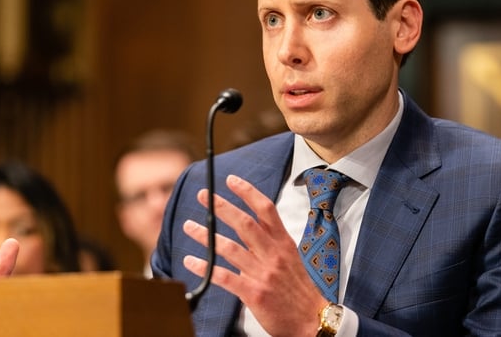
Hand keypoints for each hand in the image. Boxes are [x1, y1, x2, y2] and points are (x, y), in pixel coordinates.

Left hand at [183, 175, 326, 336]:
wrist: (311, 320)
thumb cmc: (299, 290)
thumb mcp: (291, 259)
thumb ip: (270, 243)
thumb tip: (250, 226)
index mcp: (284, 243)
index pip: (266, 209)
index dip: (248, 192)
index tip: (231, 180)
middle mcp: (273, 254)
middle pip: (244, 223)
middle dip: (221, 206)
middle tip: (204, 195)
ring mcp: (263, 273)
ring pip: (229, 247)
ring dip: (206, 235)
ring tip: (189, 226)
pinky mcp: (254, 293)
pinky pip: (224, 277)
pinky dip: (205, 268)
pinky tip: (191, 261)